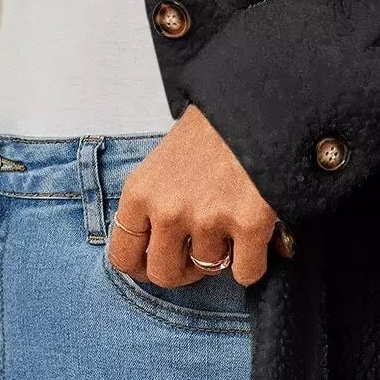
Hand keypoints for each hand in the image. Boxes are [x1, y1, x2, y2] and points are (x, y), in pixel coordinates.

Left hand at [108, 104, 278, 289]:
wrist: (254, 105)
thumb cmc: (209, 130)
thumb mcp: (161, 163)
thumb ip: (152, 204)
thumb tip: (151, 248)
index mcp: (140, 193)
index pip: (122, 257)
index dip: (141, 268)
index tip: (155, 265)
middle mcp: (168, 210)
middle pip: (163, 274)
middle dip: (183, 271)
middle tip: (197, 256)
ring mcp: (208, 219)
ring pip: (210, 269)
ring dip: (222, 254)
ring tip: (231, 225)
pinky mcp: (249, 225)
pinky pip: (246, 272)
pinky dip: (254, 262)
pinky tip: (256, 238)